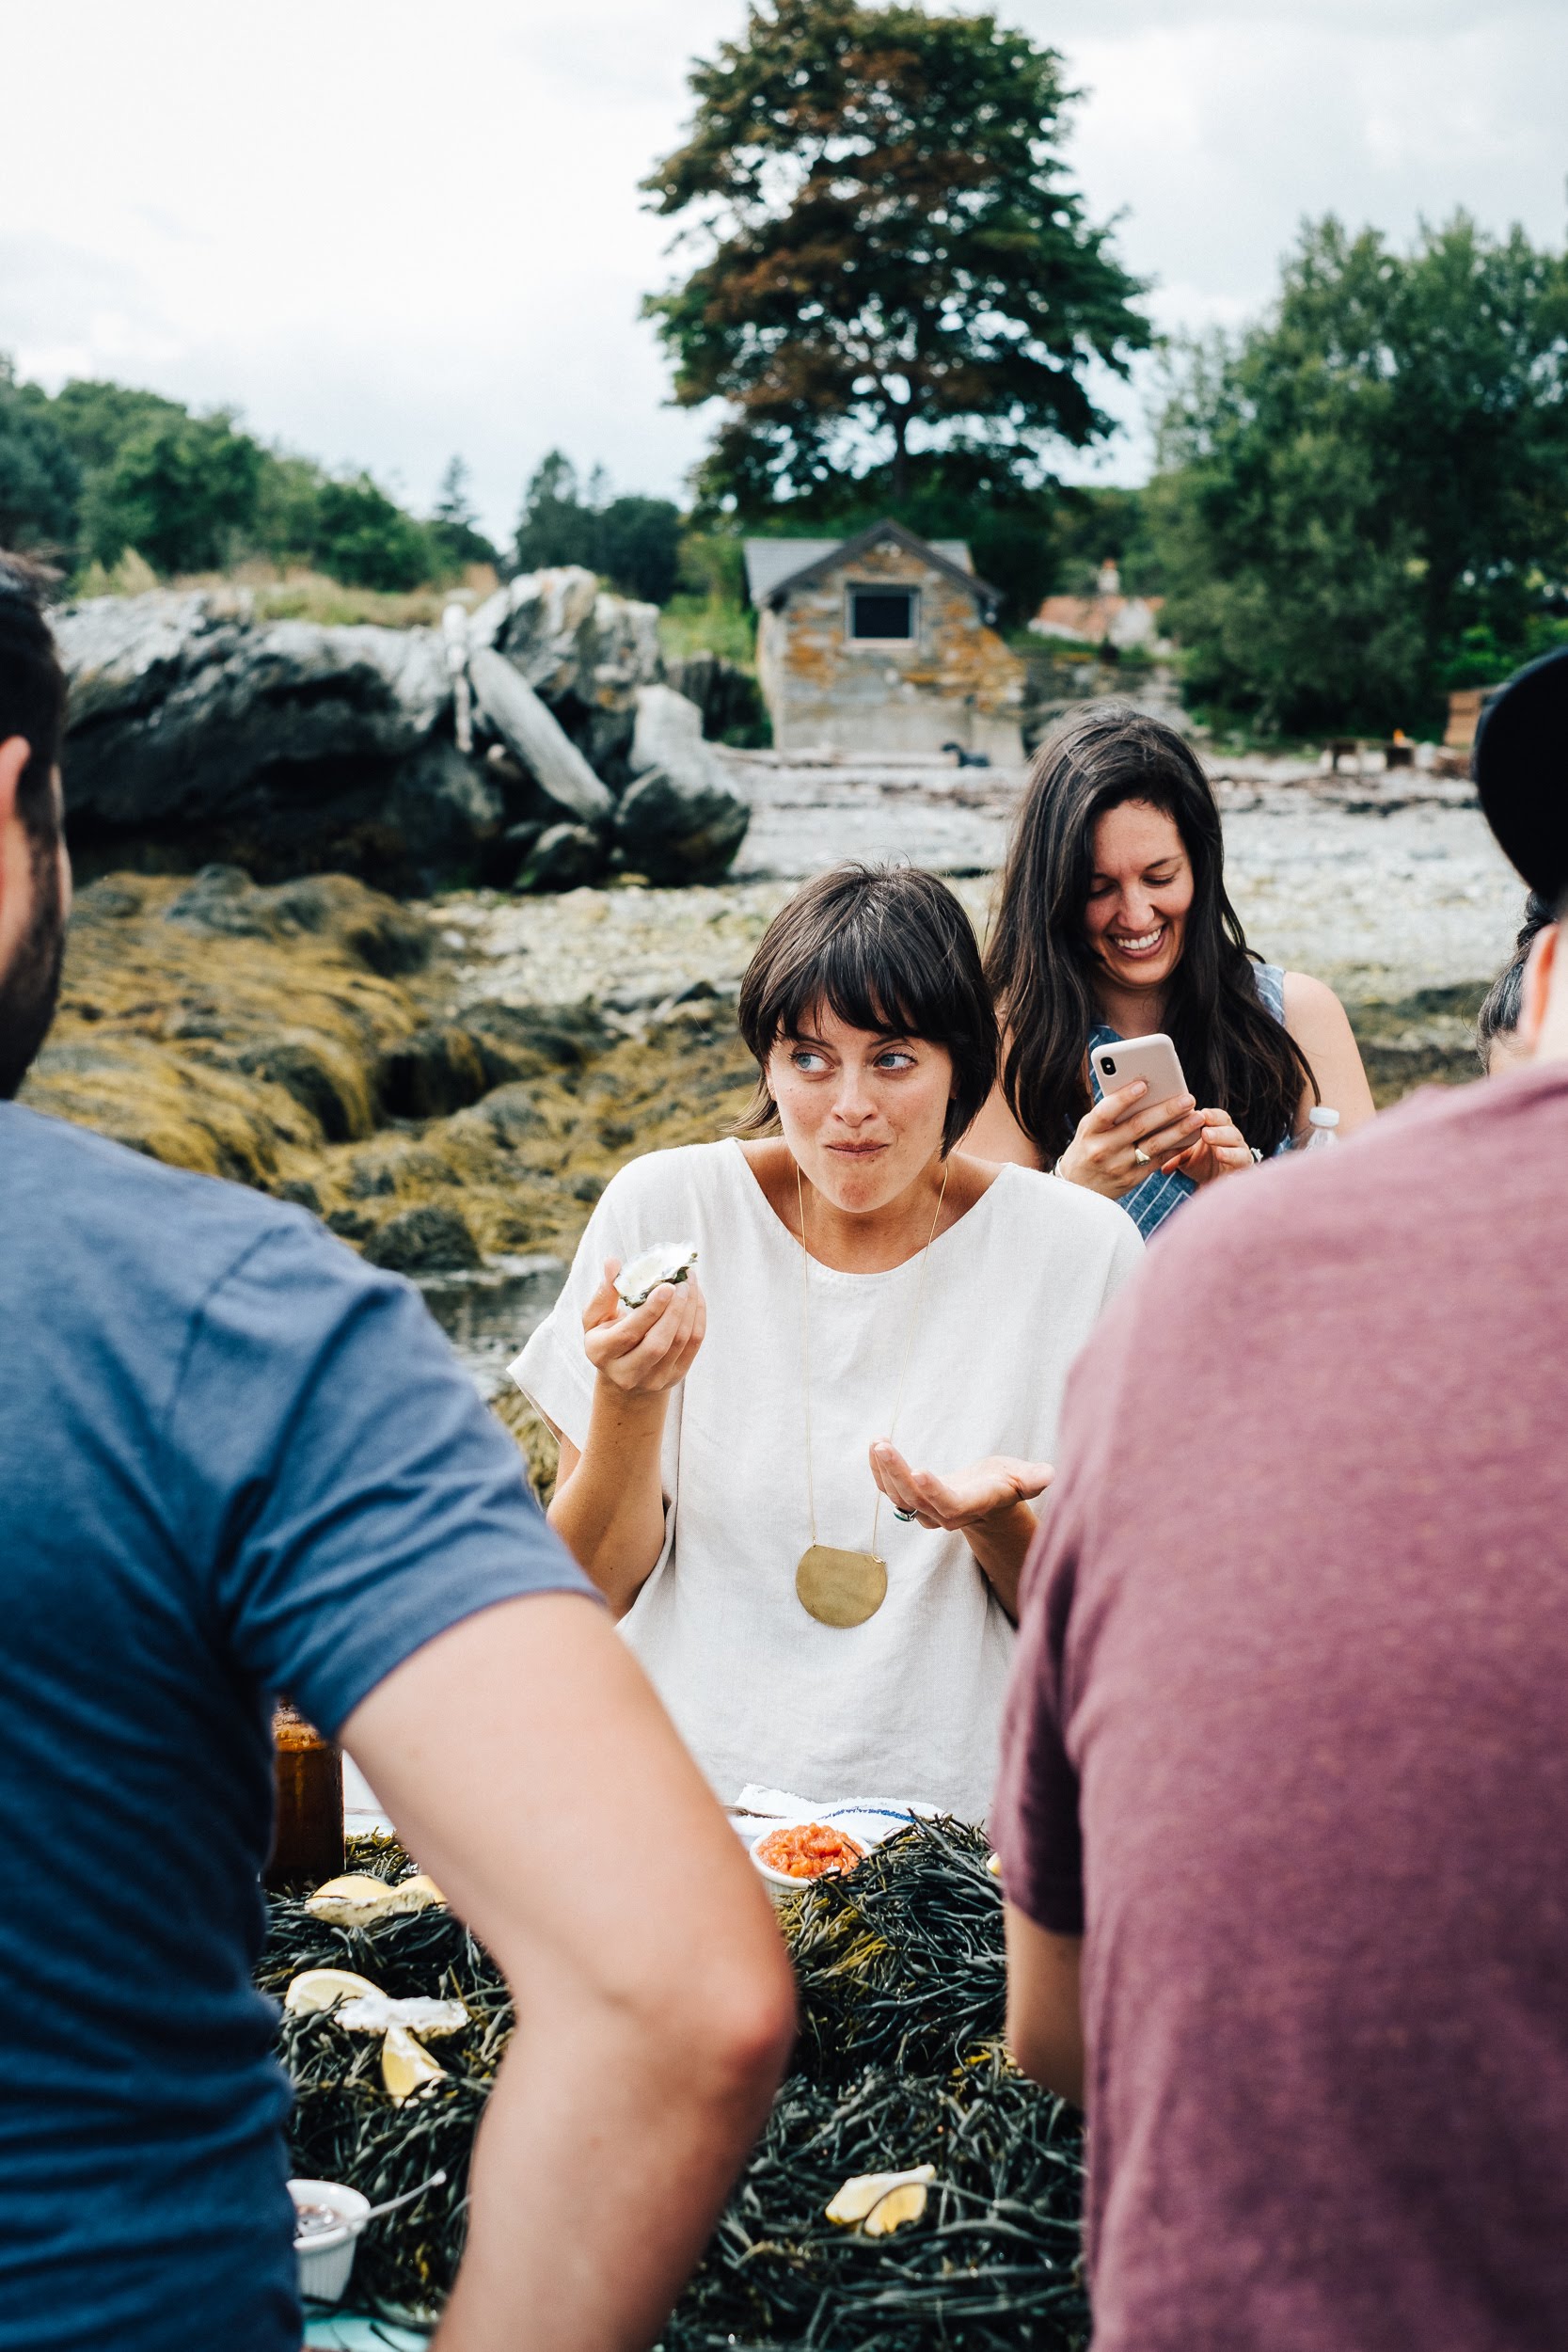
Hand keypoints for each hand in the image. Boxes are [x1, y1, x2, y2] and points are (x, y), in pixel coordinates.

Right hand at [582, 1259, 705, 1396]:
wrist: (622, 1376)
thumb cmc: (607, 1337)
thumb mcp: (596, 1318)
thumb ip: (604, 1292)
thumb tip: (612, 1262)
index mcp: (601, 1353)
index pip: (629, 1333)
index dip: (650, 1310)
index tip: (667, 1286)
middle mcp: (626, 1373)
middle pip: (657, 1343)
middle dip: (674, 1310)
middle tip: (682, 1282)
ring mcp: (653, 1379)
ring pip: (680, 1343)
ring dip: (690, 1310)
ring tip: (690, 1284)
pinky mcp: (675, 1377)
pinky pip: (694, 1345)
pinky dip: (698, 1318)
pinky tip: (695, 1299)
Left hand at [868, 1441, 1053, 1531]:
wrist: (987, 1500)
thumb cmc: (1006, 1483)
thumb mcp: (1023, 1478)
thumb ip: (1033, 1478)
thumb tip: (1051, 1474)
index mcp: (970, 1506)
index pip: (949, 1505)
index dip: (934, 1492)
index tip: (919, 1471)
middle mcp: (943, 1514)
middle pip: (915, 1500)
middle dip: (897, 1474)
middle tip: (883, 1446)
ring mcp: (924, 1510)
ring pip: (897, 1496)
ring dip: (883, 1470)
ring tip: (877, 1442)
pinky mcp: (910, 1500)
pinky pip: (888, 1489)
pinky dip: (878, 1469)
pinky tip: (874, 1446)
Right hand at [1055, 1079, 1204, 1197]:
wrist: (1078, 1190)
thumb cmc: (1087, 1148)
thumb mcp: (1089, 1129)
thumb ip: (1111, 1113)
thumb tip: (1145, 1090)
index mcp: (1090, 1132)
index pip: (1106, 1112)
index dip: (1124, 1098)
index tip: (1143, 1084)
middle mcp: (1103, 1149)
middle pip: (1138, 1126)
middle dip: (1166, 1111)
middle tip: (1188, 1098)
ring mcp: (1118, 1166)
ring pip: (1154, 1145)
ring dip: (1179, 1130)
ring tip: (1198, 1117)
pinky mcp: (1132, 1179)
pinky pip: (1159, 1161)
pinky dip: (1177, 1147)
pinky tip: (1192, 1136)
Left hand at [1164, 1107, 1252, 1185]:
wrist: (1214, 1185)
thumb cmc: (1199, 1163)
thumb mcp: (1185, 1158)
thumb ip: (1176, 1156)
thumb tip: (1163, 1168)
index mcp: (1218, 1128)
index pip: (1218, 1117)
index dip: (1211, 1115)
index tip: (1200, 1113)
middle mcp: (1231, 1137)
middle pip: (1228, 1127)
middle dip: (1215, 1128)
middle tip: (1203, 1131)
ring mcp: (1240, 1150)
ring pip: (1236, 1141)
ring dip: (1222, 1139)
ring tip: (1208, 1138)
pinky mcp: (1245, 1165)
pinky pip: (1242, 1159)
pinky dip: (1232, 1156)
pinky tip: (1220, 1154)